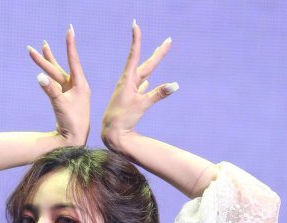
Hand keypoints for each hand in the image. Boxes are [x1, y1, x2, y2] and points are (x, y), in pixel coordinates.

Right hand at [27, 26, 90, 145]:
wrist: (75, 139)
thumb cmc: (72, 123)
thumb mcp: (60, 105)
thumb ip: (50, 90)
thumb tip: (39, 76)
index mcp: (80, 84)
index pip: (73, 60)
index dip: (70, 45)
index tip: (69, 30)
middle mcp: (76, 85)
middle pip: (59, 67)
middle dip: (47, 57)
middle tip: (39, 44)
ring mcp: (71, 92)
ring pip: (57, 73)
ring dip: (49, 62)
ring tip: (43, 47)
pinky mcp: (66, 98)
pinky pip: (56, 82)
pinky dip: (50, 75)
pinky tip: (44, 71)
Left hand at [101, 22, 176, 148]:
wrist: (110, 133)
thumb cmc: (123, 118)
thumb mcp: (142, 105)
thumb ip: (159, 94)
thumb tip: (176, 85)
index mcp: (128, 80)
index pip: (134, 55)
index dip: (136, 39)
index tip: (135, 24)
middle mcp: (128, 82)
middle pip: (146, 64)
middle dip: (158, 53)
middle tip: (168, 41)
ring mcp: (129, 91)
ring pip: (144, 74)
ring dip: (152, 64)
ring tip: (158, 54)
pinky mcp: (129, 99)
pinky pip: (140, 87)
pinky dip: (145, 82)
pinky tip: (147, 80)